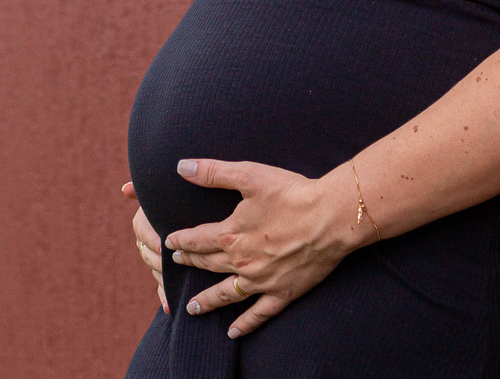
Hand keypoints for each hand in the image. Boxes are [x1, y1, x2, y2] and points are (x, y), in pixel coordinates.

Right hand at [121, 181, 168, 314]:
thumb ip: (144, 189)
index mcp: (143, 221)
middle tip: (173, 266)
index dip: (152, 238)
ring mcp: (155, 258)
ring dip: (163, 278)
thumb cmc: (177, 196)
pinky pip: (161, 287)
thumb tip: (125, 190)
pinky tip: (170, 308)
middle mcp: (145, 240)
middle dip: (160, 260)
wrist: (191, 209)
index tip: (163, 244)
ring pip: (155, 270)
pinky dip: (164, 297)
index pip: (142, 230)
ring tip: (175, 284)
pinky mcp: (164, 272)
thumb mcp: (165, 190)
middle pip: (148, 253)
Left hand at [163, 157, 367, 339]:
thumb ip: (213, 172)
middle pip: (209, 265)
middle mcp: (242, 263)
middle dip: (191, 263)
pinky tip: (233, 332)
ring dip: (207, 301)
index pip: (198, 239)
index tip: (170, 242)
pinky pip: (259, 314)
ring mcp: (262, 282)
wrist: (329, 217)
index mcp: (231, 235)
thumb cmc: (291, 193)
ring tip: (191, 308)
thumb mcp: (249, 175)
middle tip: (177, 265)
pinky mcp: (283, 293)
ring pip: (227, 295)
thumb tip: (181, 167)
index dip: (182, 240)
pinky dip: (245, 324)